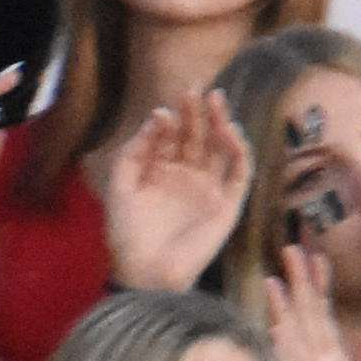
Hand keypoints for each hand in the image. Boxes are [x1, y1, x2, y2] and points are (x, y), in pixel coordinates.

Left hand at [87, 87, 250, 297]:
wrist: (144, 270)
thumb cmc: (127, 233)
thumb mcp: (121, 184)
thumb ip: (134, 149)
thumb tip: (159, 115)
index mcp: (161, 172)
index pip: (171, 137)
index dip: (170, 121)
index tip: (164, 111)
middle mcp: (187, 177)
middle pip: (197, 136)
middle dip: (197, 113)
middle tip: (195, 89)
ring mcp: (209, 190)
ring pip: (220, 148)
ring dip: (220, 123)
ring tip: (216, 100)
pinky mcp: (227, 205)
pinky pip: (239, 173)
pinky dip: (239, 151)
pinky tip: (229, 131)